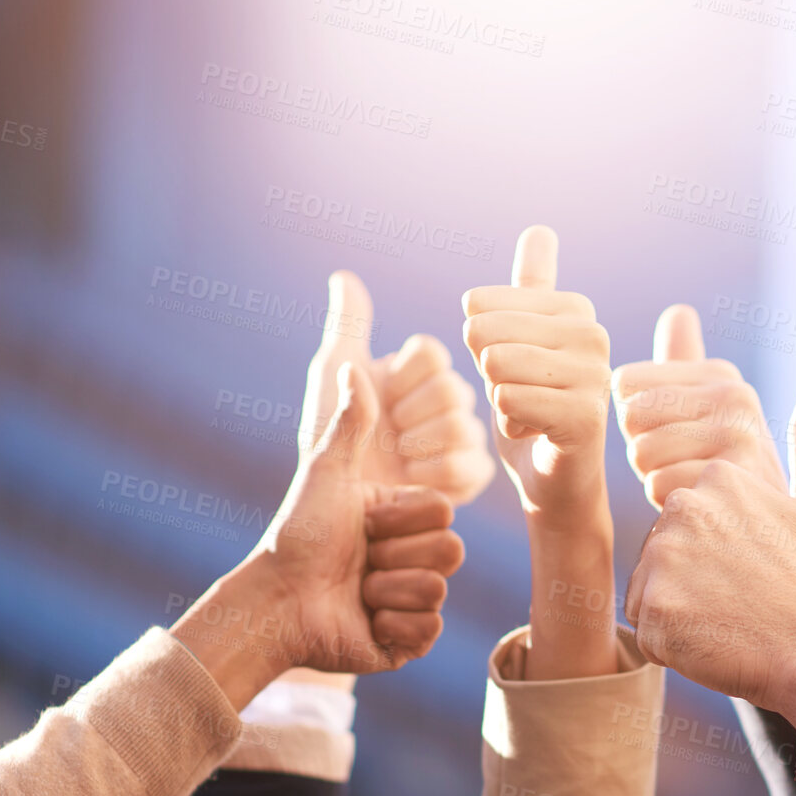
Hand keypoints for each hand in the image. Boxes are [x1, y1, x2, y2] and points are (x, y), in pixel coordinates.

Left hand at [176, 363, 464, 706]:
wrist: (276, 601)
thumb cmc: (297, 534)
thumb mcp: (327, 474)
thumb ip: (351, 424)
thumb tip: (352, 368)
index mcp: (405, 520)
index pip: (444, 512)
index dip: (401, 519)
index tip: (363, 523)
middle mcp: (415, 558)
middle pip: (452, 551)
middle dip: (395, 556)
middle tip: (359, 561)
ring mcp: (414, 602)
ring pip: (438, 590)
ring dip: (387, 591)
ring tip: (356, 592)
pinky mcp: (409, 643)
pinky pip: (429, 630)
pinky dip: (391, 626)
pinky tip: (364, 622)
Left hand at [300, 270, 494, 505]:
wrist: (330, 520)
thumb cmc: (323, 452)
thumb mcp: (328, 382)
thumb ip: (346, 326)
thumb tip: (345, 275)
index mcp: (411, 376)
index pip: (432, 353)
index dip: (404, 379)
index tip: (379, 399)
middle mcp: (441, 404)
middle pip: (452, 389)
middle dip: (410, 418)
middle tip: (385, 440)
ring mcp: (460, 442)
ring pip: (463, 426)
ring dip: (420, 449)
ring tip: (395, 465)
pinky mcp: (470, 480)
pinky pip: (472, 465)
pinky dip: (436, 475)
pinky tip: (411, 484)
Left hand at [461, 226, 611, 528]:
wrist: (554, 482)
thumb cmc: (531, 411)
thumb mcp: (518, 342)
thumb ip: (530, 289)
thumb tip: (541, 230)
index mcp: (575, 310)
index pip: (483, 306)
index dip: (478, 345)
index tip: (513, 371)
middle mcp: (594, 334)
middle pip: (487, 334)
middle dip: (486, 374)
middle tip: (519, 396)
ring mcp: (595, 374)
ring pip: (497, 366)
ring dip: (498, 400)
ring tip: (529, 414)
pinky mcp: (586, 415)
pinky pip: (510, 400)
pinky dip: (510, 424)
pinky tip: (536, 434)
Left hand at [612, 304, 786, 508]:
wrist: (761, 535)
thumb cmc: (721, 476)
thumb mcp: (710, 414)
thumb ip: (686, 365)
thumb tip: (679, 312)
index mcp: (721, 374)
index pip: (625, 383)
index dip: (636, 421)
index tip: (674, 440)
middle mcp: (737, 395)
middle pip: (631, 416)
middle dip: (643, 450)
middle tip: (682, 468)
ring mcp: (739, 435)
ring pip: (641, 452)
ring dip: (655, 479)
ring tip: (692, 487)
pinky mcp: (730, 478)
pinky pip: (657, 485)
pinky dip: (667, 507)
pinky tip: (697, 508)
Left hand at [625, 383, 795, 732]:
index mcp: (719, 477)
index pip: (686, 517)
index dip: (716, 553)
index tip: (750, 570)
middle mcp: (685, 507)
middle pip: (663, 549)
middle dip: (690, 579)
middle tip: (740, 599)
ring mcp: (665, 556)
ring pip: (650, 587)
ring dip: (680, 610)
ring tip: (729, 619)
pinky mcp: (653, 606)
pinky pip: (645, 625)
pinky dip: (671, 642)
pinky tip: (714, 640)